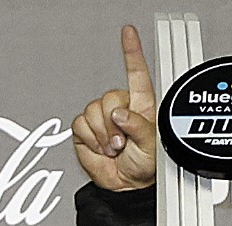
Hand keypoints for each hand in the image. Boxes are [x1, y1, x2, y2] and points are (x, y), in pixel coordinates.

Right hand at [73, 26, 157, 190]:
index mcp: (141, 106)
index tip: (128, 33)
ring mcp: (102, 118)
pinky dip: (90, 139)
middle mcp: (121, 108)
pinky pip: (81, 124)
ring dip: (102, 134)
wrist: (127, 187)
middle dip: (113, 123)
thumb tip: (120, 113)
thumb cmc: (145, 167)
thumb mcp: (151, 146)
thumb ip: (138, 127)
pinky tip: (101, 148)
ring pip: (93, 111)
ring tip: (114, 147)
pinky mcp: (86, 129)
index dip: (132, 52)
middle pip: (107, 97)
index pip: (136, 74)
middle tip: (121, 142)